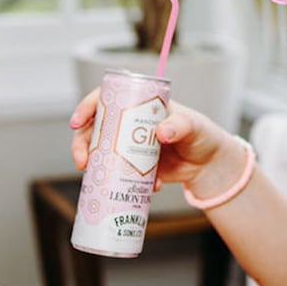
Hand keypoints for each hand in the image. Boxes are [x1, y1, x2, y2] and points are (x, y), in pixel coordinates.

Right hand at [69, 92, 236, 192]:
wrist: (209, 165)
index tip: (77, 121)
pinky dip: (121, 183)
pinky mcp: (134, 169)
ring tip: (96, 178)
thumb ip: (181, 125)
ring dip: (93, 166)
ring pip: (100, 153)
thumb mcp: (194, 126)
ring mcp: (130, 148)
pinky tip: (147, 187)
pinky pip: (117, 176)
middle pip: (95, 128)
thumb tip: (161, 132)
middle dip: (81, 143)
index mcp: (143, 107)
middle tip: (82, 161)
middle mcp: (131, 126)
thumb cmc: (203, 136)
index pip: (109, 99)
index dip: (89, 106)